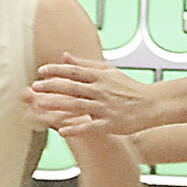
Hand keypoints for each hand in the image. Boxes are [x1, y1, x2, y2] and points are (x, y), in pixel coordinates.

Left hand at [27, 53, 151, 135]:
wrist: (152, 104)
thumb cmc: (129, 88)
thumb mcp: (109, 71)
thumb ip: (86, 65)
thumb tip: (64, 56)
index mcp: (100, 77)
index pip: (74, 71)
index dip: (56, 70)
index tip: (41, 71)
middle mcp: (101, 91)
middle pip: (72, 87)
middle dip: (52, 87)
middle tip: (35, 87)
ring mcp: (105, 108)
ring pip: (77, 106)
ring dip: (57, 106)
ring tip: (40, 106)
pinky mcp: (110, 123)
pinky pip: (90, 126)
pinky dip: (76, 128)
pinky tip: (62, 130)